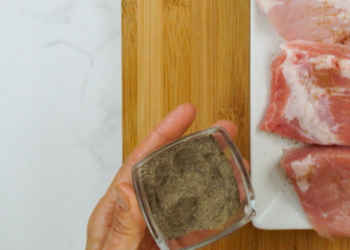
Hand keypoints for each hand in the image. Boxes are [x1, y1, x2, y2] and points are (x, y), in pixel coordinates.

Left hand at [85, 104, 241, 249]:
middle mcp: (134, 221)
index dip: (163, 135)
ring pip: (185, 197)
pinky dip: (214, 213)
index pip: (139, 165)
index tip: (185, 113)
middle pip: (167, 173)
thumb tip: (126, 190)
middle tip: (223, 130)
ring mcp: (153, 237)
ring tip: (235, 164)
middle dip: (195, 149)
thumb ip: (120, 231)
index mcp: (113, 216)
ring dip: (211, 178)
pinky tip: (230, 204)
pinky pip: (194, 227)